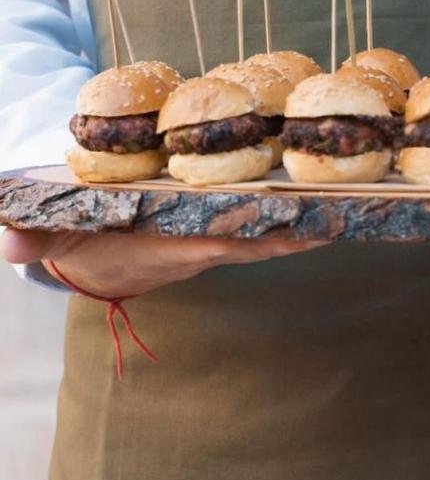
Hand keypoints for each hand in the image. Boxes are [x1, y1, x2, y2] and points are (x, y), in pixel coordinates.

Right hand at [1, 229, 318, 298]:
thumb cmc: (76, 242)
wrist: (90, 266)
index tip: (284, 227)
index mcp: (163, 245)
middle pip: (252, 242)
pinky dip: (286, 225)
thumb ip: (29, 236)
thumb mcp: (48, 237)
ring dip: (299, 231)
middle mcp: (194, 249)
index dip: (248, 234)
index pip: (211, 240)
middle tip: (338, 220)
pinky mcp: (213, 240)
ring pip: (259, 238)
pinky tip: (320, 213)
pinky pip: (255, 233)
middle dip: (292, 234)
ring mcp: (207, 246)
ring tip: (345, 214)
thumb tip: (4, 244)